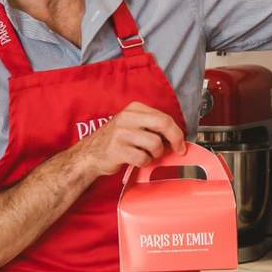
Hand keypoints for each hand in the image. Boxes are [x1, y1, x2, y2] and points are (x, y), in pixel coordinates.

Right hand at [69, 102, 185, 179]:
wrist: (90, 154)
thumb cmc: (115, 141)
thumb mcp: (133, 125)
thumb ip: (152, 127)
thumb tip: (176, 137)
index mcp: (134, 108)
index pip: (164, 117)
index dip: (177, 132)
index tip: (181, 143)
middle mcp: (127, 117)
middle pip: (163, 124)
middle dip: (175, 139)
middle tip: (178, 150)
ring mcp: (121, 133)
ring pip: (155, 144)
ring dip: (155, 154)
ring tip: (146, 155)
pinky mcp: (117, 149)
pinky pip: (142, 158)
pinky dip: (144, 163)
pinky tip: (137, 160)